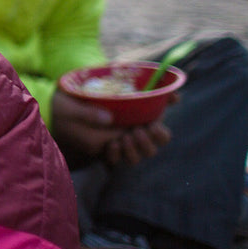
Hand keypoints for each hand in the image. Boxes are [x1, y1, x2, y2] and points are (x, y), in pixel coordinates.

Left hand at [50, 89, 170, 166]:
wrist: (71, 102)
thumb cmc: (101, 92)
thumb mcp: (122, 87)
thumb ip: (151, 92)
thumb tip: (177, 97)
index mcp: (143, 121)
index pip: (162, 135)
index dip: (160, 133)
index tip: (152, 124)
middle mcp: (133, 135)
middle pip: (152, 150)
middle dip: (147, 143)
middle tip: (135, 131)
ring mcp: (119, 144)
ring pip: (135, 158)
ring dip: (132, 150)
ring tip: (122, 137)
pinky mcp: (105, 150)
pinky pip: (114, 161)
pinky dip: (114, 154)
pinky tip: (109, 144)